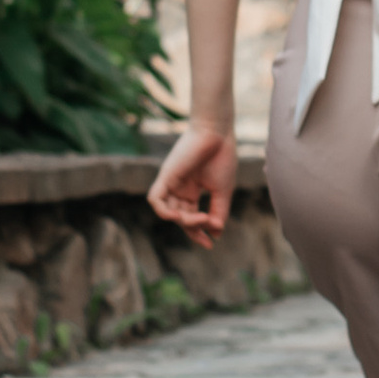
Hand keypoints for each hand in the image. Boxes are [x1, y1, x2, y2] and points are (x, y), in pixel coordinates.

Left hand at [149, 123, 238, 242]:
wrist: (218, 134)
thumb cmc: (221, 158)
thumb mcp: (222, 191)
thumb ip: (218, 211)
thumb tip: (216, 232)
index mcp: (191, 192)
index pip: (189, 218)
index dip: (197, 233)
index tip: (210, 243)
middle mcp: (179, 190)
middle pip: (180, 218)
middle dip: (193, 228)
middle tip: (207, 227)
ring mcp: (171, 183)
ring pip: (168, 212)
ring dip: (183, 221)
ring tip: (198, 219)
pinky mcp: (165, 176)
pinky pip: (155, 200)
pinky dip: (164, 211)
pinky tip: (179, 216)